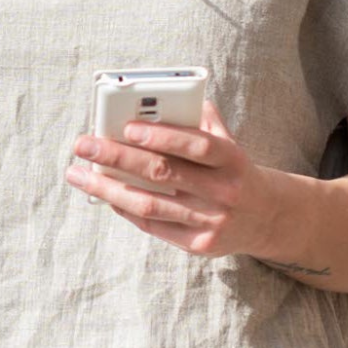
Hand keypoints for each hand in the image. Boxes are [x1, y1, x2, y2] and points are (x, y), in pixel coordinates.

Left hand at [63, 96, 277, 259]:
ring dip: (107, 189)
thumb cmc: (234, 170)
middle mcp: (224, 191)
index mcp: (233, 159)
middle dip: (117, 157)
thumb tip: (159, 101)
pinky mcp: (199, 245)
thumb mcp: (229, 143)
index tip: (126, 127)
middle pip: (163, 173)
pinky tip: (104, 196)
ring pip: (149, 204)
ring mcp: (211, 221)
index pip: (196, 145)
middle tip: (84, 145)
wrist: (268, 217)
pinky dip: (125, 209)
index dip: (162, 135)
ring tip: (78, 174)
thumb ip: (200, 121)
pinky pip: (153, 226)